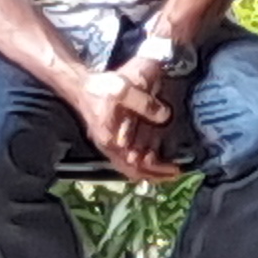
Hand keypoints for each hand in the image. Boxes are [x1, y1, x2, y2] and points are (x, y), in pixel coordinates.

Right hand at [71, 66, 179, 182]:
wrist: (82, 85)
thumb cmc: (101, 89)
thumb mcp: (124, 91)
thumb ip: (145, 104)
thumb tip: (164, 116)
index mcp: (111, 140)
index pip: (133, 165)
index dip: (154, 171)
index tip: (173, 171)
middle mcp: (110, 146)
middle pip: (134, 169)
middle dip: (155, 172)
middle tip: (175, 172)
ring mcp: (111, 142)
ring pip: (131, 163)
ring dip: (150, 167)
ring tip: (169, 167)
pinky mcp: (114, 136)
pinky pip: (130, 152)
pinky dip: (144, 156)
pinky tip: (155, 155)